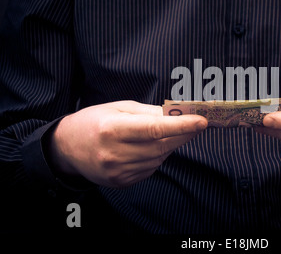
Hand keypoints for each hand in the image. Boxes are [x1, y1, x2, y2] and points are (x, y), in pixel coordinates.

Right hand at [49, 101, 207, 187]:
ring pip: (158, 158)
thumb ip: (149, 112)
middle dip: (183, 134)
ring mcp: (117, 171)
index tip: (202, 121)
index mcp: (112, 129)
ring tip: (166, 133)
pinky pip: (150, 169)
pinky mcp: (120, 182)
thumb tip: (177, 113)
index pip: (155, 129)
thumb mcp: (119, 108)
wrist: (67, 147)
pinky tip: (149, 147)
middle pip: (161, 146)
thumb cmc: (94, 121)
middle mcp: (114, 153)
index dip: (181, 126)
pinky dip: (157, 157)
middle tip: (197, 124)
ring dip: (170, 145)